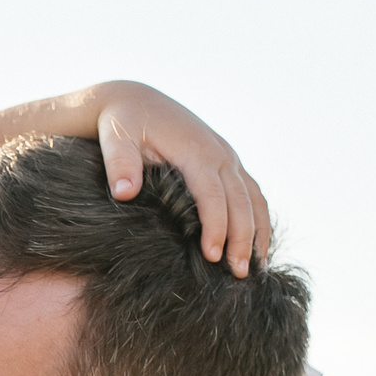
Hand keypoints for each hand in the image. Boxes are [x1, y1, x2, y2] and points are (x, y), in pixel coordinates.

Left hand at [92, 81, 273, 276]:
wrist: (136, 100)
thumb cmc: (123, 123)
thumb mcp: (117, 138)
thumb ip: (120, 164)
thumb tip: (124, 193)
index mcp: (196, 151)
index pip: (213, 196)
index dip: (216, 228)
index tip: (213, 258)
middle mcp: (219, 154)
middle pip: (241, 202)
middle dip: (243, 239)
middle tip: (238, 274)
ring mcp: (227, 157)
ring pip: (253, 198)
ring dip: (258, 232)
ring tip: (256, 268)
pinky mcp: (227, 161)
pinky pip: (251, 192)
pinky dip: (258, 218)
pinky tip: (257, 244)